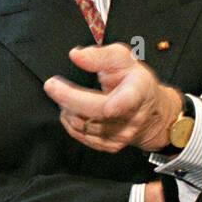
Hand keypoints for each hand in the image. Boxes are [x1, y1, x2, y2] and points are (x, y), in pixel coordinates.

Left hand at [44, 44, 182, 152]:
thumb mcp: (122, 59)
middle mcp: (133, 116)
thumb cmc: (132, 80)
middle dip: (69, 98)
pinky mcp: (112, 146)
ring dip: (67, 108)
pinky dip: (70, 121)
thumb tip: (75, 55)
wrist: (150, 110)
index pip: (129, 100)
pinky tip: (70, 109)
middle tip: (51, 84)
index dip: (119, 105)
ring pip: (84, 125)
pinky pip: (81, 136)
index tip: (109, 108)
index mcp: (138, 91)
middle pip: (96, 112)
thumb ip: (99, 55)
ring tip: (65, 95)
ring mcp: (123, 134)